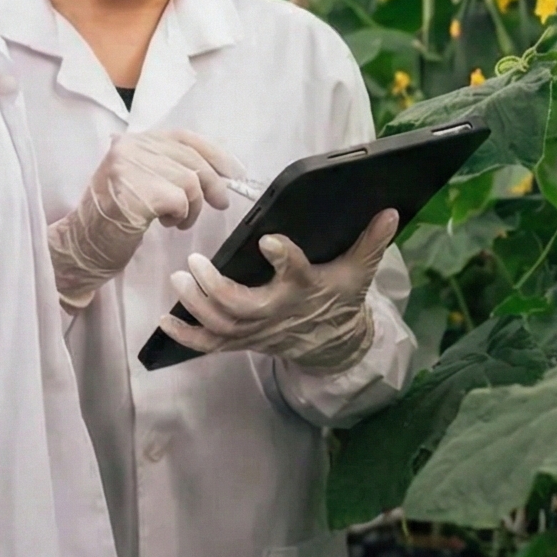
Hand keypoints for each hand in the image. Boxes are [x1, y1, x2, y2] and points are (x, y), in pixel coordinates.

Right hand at [47, 130, 244, 309]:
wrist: (82, 244)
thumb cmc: (114, 218)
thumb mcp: (140, 181)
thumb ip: (169, 168)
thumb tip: (220, 172)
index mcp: (133, 141)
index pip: (184, 137)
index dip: (214, 153)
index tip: (234, 171)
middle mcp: (130, 147)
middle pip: (192, 159)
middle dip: (213, 184)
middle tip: (218, 204)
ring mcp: (130, 167)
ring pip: (190, 181)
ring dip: (192, 207)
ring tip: (177, 220)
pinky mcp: (136, 192)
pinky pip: (180, 200)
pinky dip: (181, 216)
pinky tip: (166, 224)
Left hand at [156, 208, 398, 372]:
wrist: (335, 344)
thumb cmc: (342, 298)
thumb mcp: (360, 270)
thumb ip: (371, 241)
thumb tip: (391, 211)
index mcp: (306, 288)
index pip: (297, 274)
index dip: (284, 259)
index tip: (268, 240)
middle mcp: (278, 312)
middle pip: (243, 308)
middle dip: (216, 289)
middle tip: (194, 263)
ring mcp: (258, 330)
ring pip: (223, 326)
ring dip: (197, 305)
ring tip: (180, 279)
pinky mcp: (245, 341)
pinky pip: (212, 344)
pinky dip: (187, 335)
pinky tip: (165, 321)